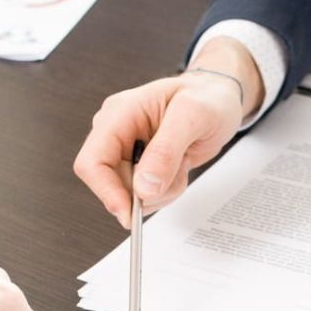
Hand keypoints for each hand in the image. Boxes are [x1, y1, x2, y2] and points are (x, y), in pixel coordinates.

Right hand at [73, 38, 259, 226]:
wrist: (218, 101)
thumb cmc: (207, 98)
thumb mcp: (193, 116)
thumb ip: (166, 151)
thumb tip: (143, 187)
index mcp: (119, 115)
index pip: (92, 162)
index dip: (106, 191)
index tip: (130, 212)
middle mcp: (116, 134)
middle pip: (111, 184)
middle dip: (146, 190)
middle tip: (178, 170)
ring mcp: (127, 152)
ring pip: (130, 196)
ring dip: (162, 191)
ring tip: (181, 162)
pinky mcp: (140, 167)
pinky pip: (145, 196)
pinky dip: (166, 191)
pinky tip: (178, 168)